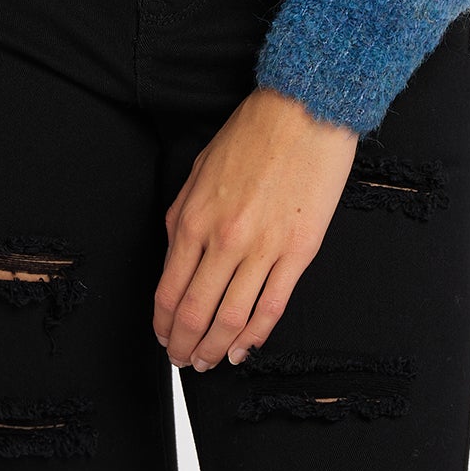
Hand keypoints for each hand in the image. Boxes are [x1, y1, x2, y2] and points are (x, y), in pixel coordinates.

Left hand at [153, 86, 357, 371]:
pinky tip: (246, 348)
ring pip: (232, 319)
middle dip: (185, 345)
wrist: (305, 109)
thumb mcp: (200, 168)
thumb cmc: (253, 132)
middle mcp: (224, 240)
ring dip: (217, 349)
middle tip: (183, 360)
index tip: (163, 337)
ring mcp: (263, 249)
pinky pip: (272, 307)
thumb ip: (182, 214)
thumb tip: (174, 254)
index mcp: (194, 218)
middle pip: (197, 313)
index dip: (164, 323)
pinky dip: (255, 336)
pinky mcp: (299, 253)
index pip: (169, 290)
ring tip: (210, 361)